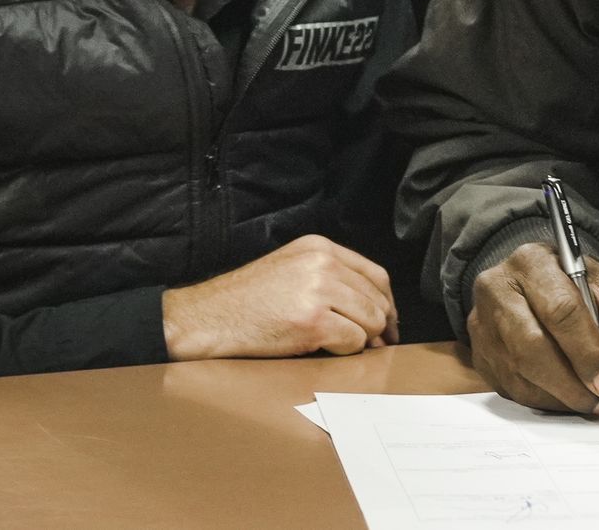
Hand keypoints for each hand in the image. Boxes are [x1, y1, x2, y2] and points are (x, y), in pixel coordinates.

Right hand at [161, 234, 397, 359]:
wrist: (209, 317)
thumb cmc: (247, 300)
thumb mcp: (291, 268)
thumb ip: (330, 277)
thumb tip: (373, 308)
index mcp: (320, 247)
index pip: (375, 274)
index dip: (387, 302)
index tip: (389, 322)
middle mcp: (323, 264)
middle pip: (376, 299)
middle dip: (378, 326)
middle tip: (373, 344)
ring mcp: (319, 291)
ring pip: (369, 321)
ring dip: (360, 339)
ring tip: (339, 343)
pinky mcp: (313, 321)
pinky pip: (353, 341)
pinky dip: (346, 351)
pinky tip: (324, 348)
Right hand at [468, 241, 598, 414]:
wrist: (549, 288)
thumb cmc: (588, 292)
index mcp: (534, 261)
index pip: (560, 310)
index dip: (587, 352)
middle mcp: (497, 288)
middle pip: (530, 345)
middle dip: (571, 382)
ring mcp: (481, 324)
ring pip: (518, 372)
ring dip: (558, 396)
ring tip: (588, 401)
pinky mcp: (479, 354)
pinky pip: (510, 389)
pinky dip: (543, 401)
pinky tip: (566, 397)